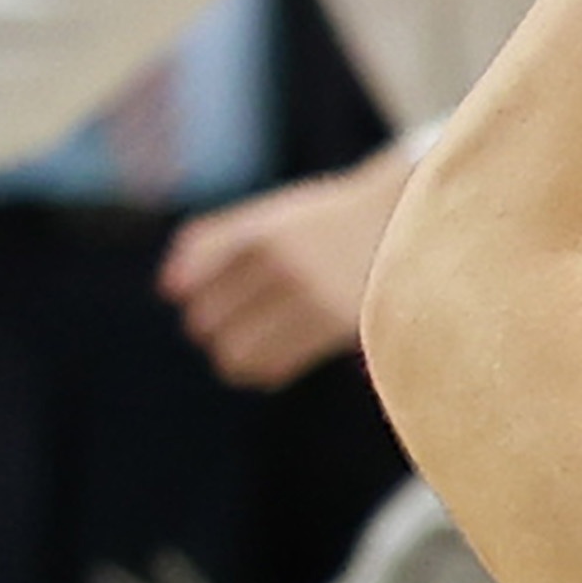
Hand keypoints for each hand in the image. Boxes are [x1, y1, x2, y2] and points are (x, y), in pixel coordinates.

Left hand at [163, 155, 410, 389]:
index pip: (188, 280)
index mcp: (259, 230)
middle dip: (211, 324)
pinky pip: (271, 367)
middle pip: (204, 319)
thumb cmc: (332, 223)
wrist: (413, 221)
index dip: (190, 293)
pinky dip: (265, 368)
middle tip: (239, 316)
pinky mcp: (335, 325)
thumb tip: (168, 289)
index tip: (213, 290)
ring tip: (255, 341)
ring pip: (233, 352)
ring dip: (235, 352)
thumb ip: (215, 239)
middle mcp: (280, 261)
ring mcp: (308, 294)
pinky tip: (281, 354)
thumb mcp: (275, 214)